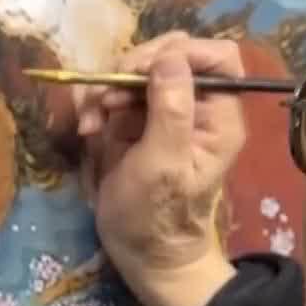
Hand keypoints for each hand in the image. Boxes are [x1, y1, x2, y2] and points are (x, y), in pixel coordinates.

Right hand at [75, 32, 244, 305]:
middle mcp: (195, 105)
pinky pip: (114, 91)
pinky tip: (87, 128)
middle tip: (106, 95)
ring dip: (105, 87)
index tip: (139, 70)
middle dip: (131, 69)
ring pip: (136, 70)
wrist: (139, 252)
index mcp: (218, 114)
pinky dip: (95, 102)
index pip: (216, 57)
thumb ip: (170, 109)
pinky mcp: (134, 120)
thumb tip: (170, 56)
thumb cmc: (158, 216)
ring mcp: (162, 110)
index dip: (180, 52)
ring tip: (91, 121)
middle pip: (170, 54)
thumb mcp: (164, 164)